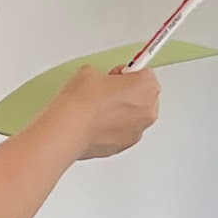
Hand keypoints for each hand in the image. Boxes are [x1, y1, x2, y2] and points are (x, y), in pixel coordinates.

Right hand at [47, 60, 161, 162]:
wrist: (69, 130)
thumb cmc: (82, 102)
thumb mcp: (91, 72)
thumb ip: (106, 76)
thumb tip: (103, 82)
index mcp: (146, 86)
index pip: (145, 73)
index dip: (127, 72)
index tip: (117, 75)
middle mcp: (148, 110)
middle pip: (144, 95)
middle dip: (128, 92)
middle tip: (106, 91)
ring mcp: (138, 130)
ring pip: (135, 115)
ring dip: (123, 111)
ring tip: (98, 109)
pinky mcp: (126, 144)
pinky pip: (125, 131)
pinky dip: (114, 127)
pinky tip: (97, 123)